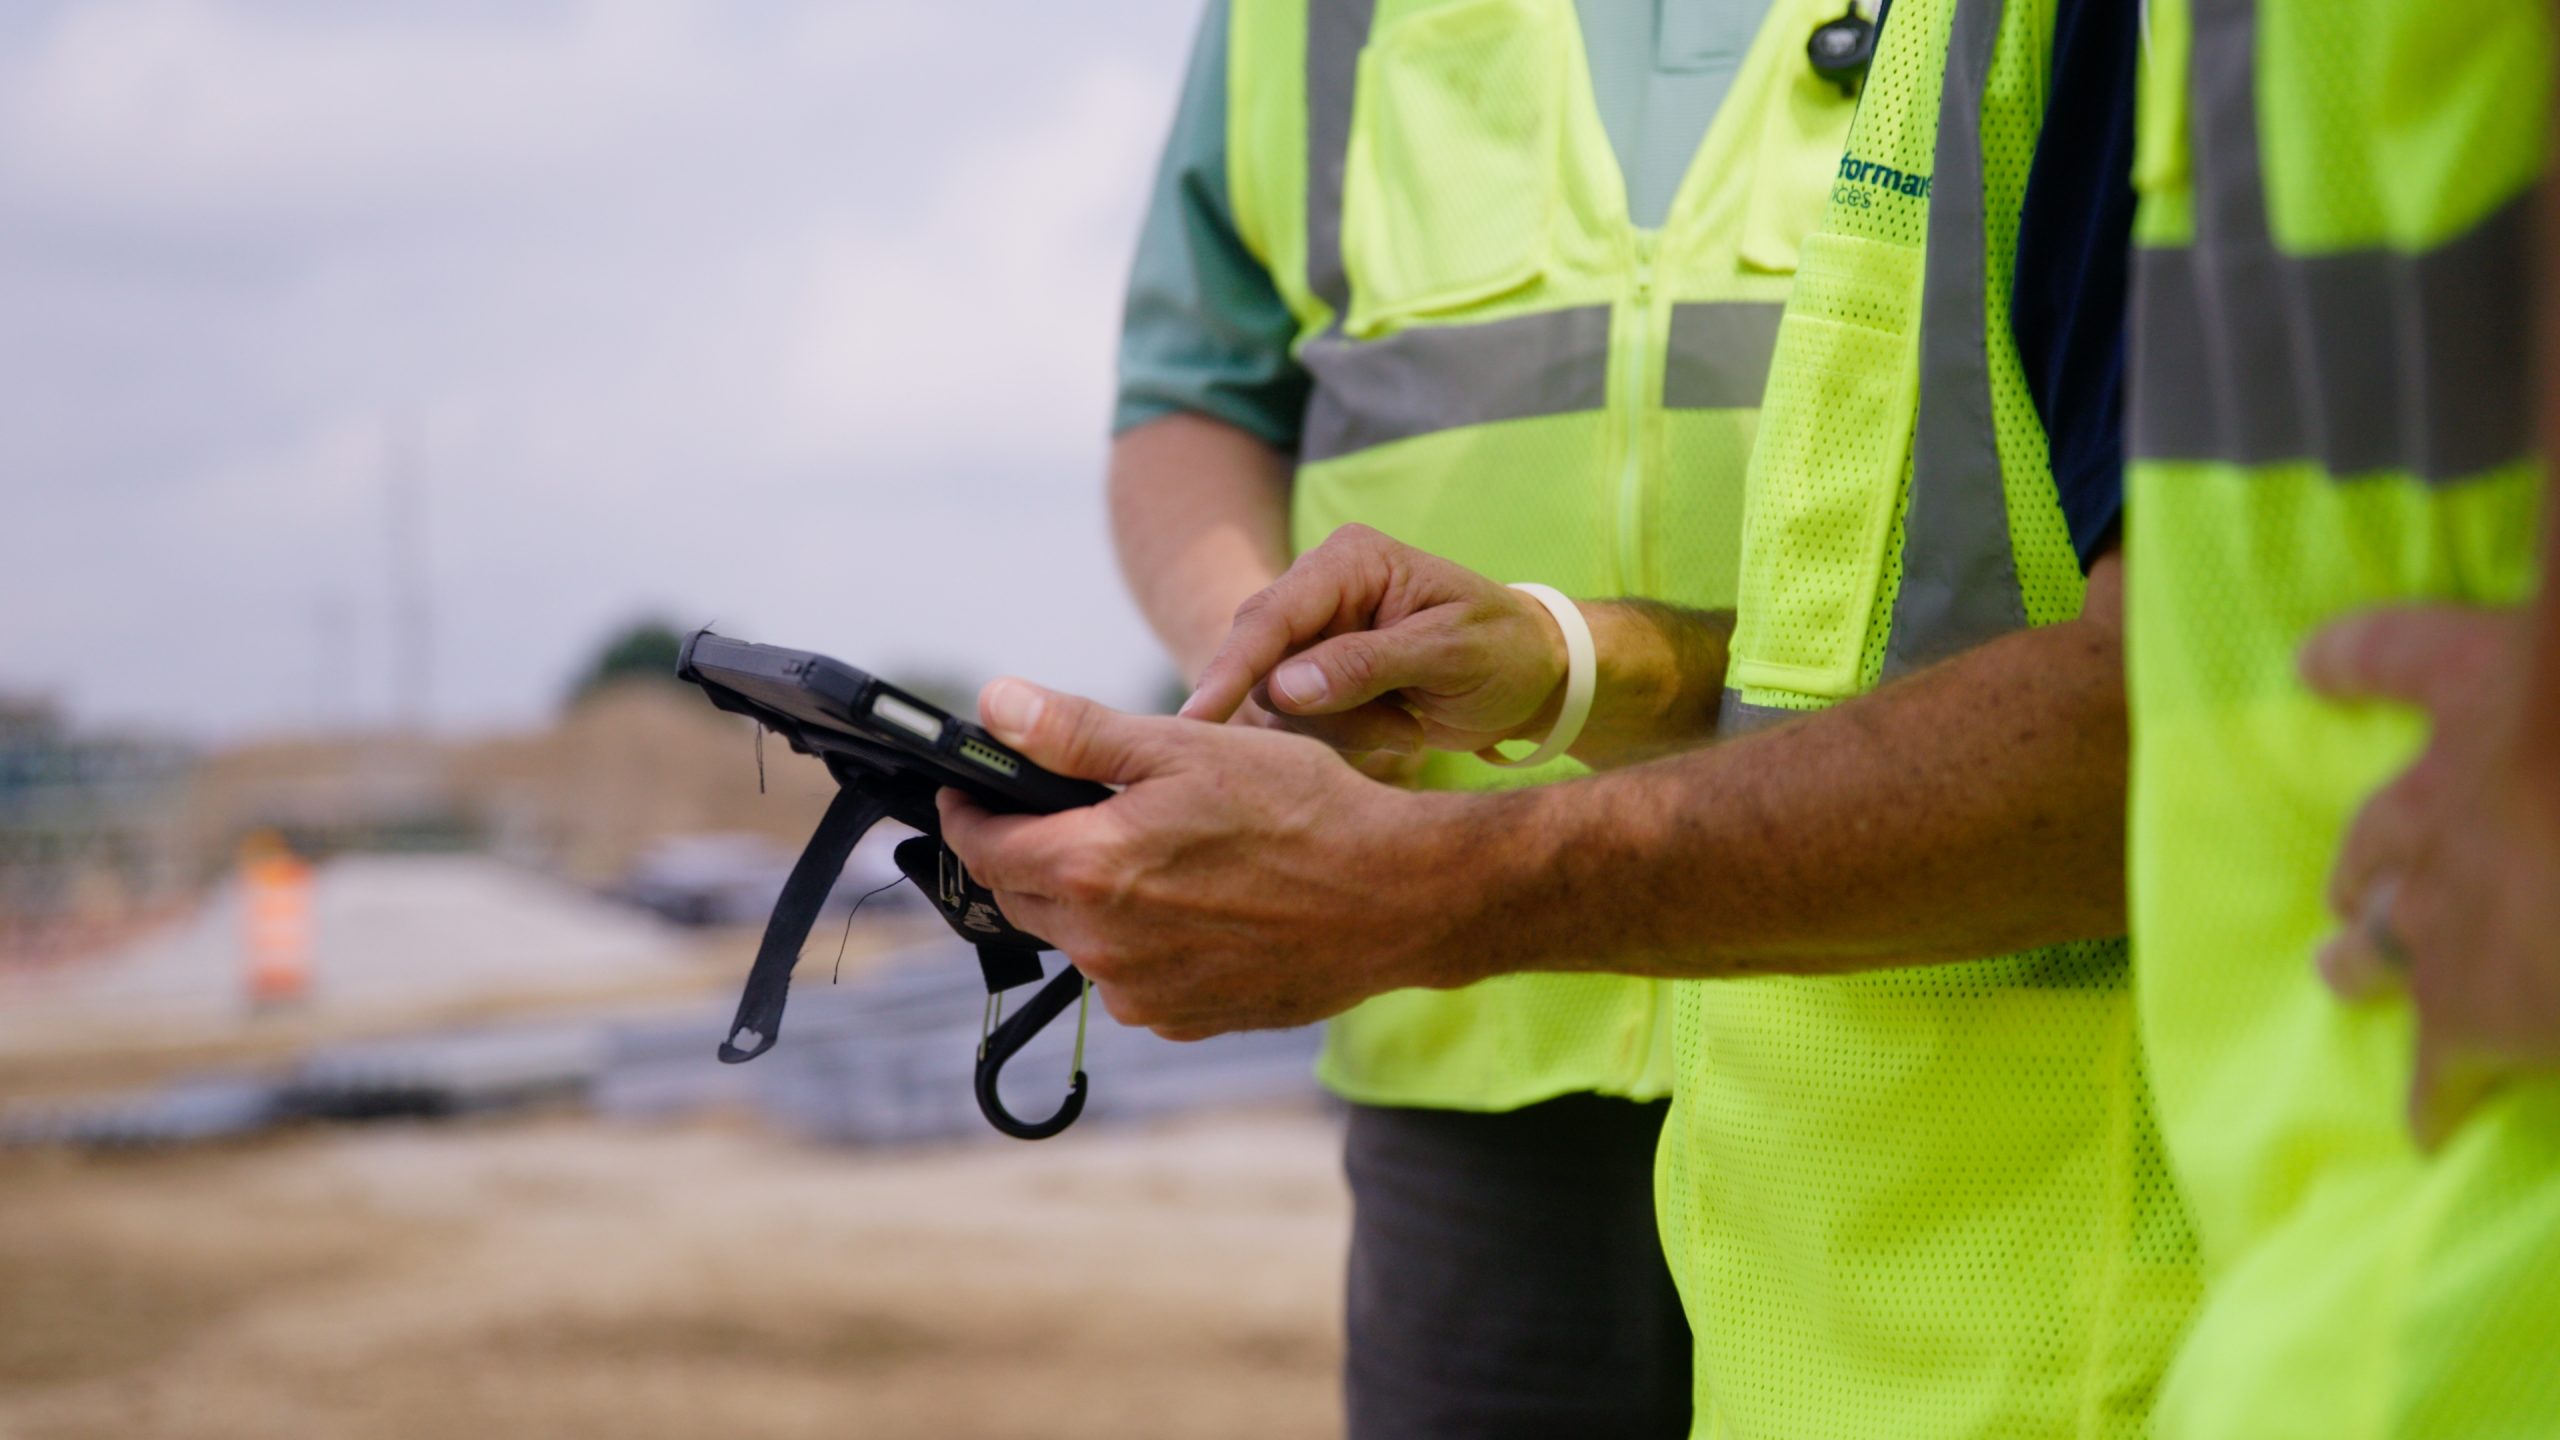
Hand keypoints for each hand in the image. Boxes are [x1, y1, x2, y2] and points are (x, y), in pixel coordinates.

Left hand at [938, 677, 1475, 1038]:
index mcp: (1091, 868)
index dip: (968, 812)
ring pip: (1079, 939)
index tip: (970, 791)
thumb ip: (1077, 734)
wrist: (1397, 897)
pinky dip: (1142, 941)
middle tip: (1068, 812)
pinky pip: (1132, 977)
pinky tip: (1198, 904)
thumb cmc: (1303, 810)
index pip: (982, 847)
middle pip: (1022, 896)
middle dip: (1029, 852)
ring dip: (1092, 898)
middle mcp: (1103, 946)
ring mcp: (1143, 994)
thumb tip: (995, 708)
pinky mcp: (1184, 1021)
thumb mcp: (1187, 747)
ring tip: (1159, 855)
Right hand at [1182, 524, 1568, 756]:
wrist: (1532, 677)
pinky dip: (1346, 738)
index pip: (1270, 616)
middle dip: (1323, 712)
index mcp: (1349, 561)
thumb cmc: (1504, 651)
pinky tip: (1399, 727)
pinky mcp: (1316, 677)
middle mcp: (1318, 590)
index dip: (1231, 669)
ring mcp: (1313, 635)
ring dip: (1343, 731)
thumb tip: (1284, 687)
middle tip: (1402, 731)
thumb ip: (1367, 665)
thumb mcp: (1450, 655)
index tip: (1197, 719)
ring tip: (1410, 726)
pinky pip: (1296, 722)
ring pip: (1277, 702)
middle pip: (1262, 664)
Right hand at [2301, 605, 2559, 1146]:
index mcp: (2484, 996)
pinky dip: (2349, 659)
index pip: (2443, 1069)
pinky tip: (2313, 660)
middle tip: (2345, 973)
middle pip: (2385, 943)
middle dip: (2367, 965)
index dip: (2434, 1099)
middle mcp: (2433, 904)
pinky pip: (2389, 659)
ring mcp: (2444, 790)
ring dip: (2359, 864)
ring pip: (2377, 836)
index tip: (2425, 1127)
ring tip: (2345, 882)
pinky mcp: (2468, 680)